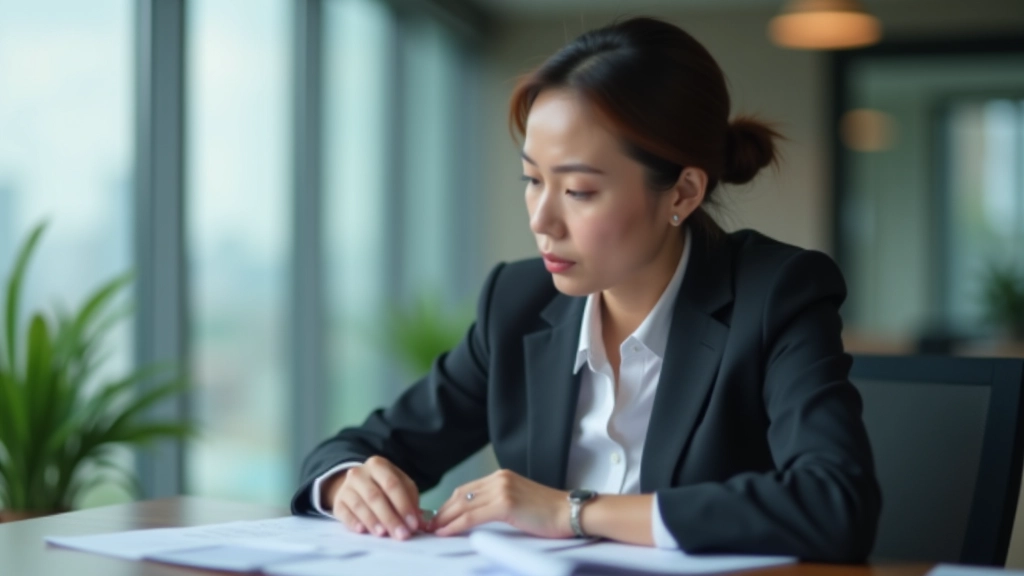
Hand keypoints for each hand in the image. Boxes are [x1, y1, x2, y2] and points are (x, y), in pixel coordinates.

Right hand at [325, 455, 421, 539]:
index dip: (404, 505)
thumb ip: (410, 501)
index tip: (413, 524)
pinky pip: (344, 513)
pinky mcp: (338, 502)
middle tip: (401, 534)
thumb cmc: (384, 487)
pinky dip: (353, 522)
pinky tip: (362, 530)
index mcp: (378, 465)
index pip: (392, 484)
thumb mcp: (400, 486)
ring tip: (384, 534)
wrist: (357, 486)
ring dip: (373, 521)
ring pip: (359, 505)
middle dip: (390, 517)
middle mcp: (360, 473)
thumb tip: (418, 522)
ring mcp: (346, 487)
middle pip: (376, 496)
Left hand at [430, 469, 572, 537]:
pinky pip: (472, 516)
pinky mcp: (506, 503)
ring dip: (444, 520)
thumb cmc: (550, 514)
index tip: (436, 519)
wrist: (571, 513)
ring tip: (432, 532)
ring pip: (463, 506)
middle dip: (441, 512)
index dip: (448, 505)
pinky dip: (455, 525)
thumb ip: (498, 504)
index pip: (466, 490)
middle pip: (460, 496)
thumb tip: (476, 518)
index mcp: (502, 477)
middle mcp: (499, 479)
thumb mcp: (520, 502)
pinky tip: (445, 533)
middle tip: (428, 527)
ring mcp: (502, 489)